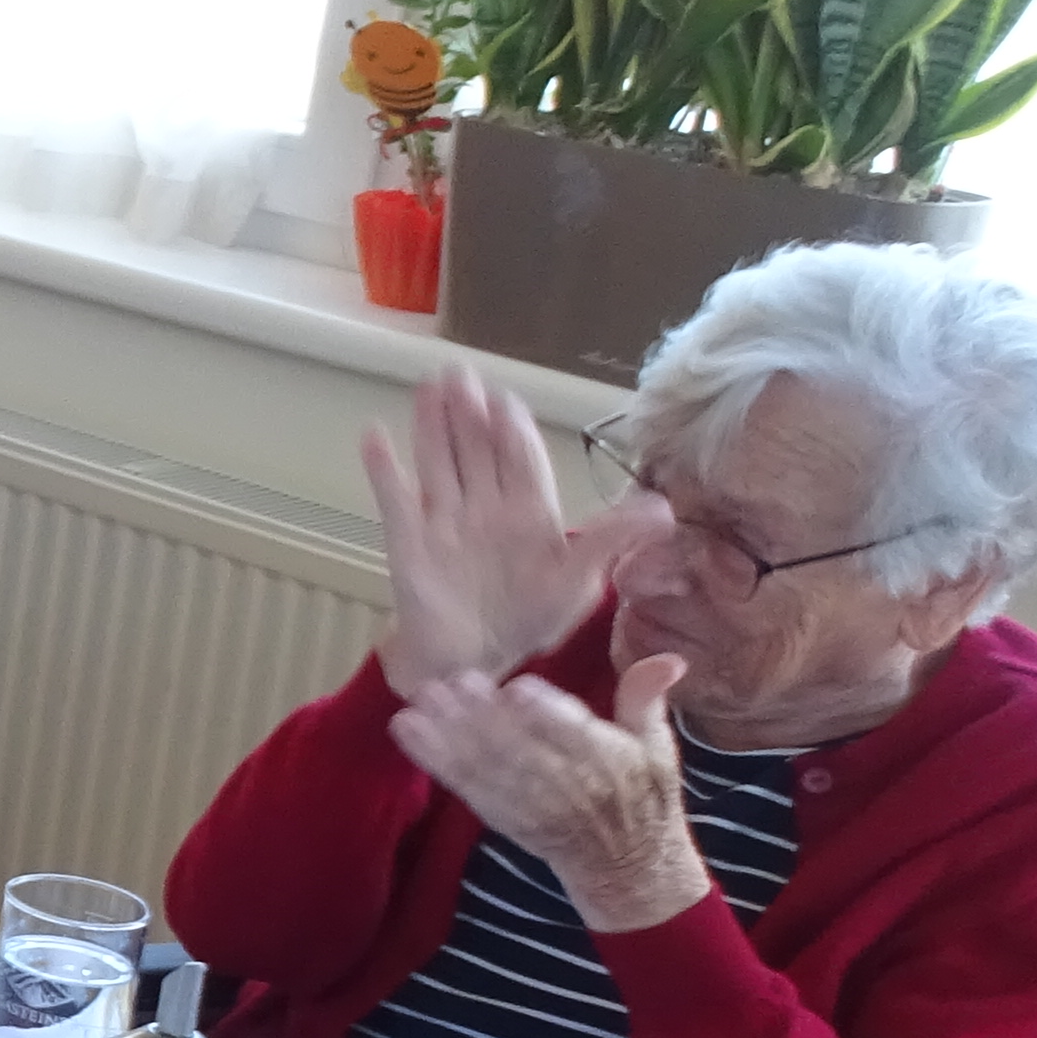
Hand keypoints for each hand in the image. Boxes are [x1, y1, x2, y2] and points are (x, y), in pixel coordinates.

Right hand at [370, 373, 663, 700]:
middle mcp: (485, 508)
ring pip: (439, 464)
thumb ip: (612, 540)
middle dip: (469, 413)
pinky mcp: (409, 544)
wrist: (472, 662)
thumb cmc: (529, 619)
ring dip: (431, 427)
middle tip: (459, 374)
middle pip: (476, 451)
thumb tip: (664, 509)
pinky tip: (373, 437)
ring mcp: (444, 522)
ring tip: (426, 388)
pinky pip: (395, 502)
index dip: (512, 429)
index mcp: (528, 513)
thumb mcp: (580, 581)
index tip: (505, 398)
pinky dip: (383, 471)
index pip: (520, 460)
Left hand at [392, 654, 708, 933]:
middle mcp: (567, 785)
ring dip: (450, 734)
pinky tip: (406, 730)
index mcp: (610, 762)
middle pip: (521, 750)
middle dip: (483, 718)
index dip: (547, 715)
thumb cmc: (643, 795)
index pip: (576, 737)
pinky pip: (465, 786)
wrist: (626, 866)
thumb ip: (647, 698)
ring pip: (488, 767)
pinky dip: (434, 759)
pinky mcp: (501, 815)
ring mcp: (530, 804)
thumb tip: (670, 658)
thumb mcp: (657, 746)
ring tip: (420, 700)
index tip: (517, 689)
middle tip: (451, 682)